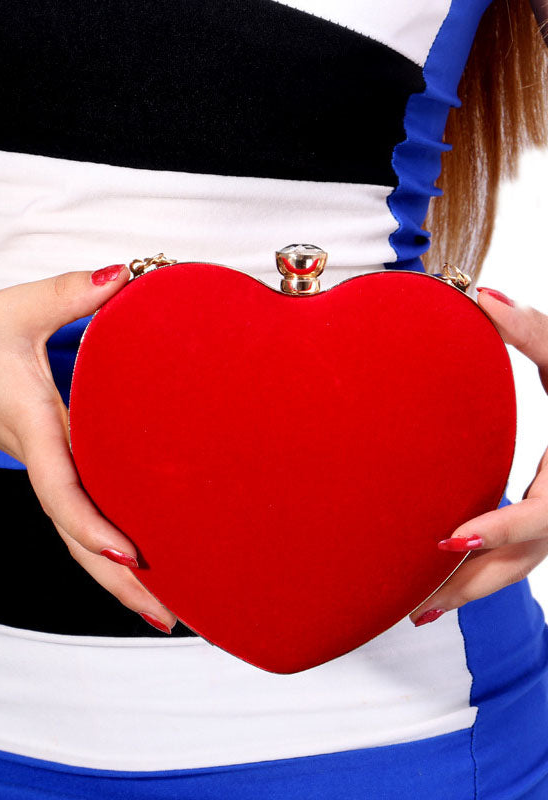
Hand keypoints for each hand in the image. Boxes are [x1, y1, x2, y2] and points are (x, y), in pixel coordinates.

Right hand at [0, 266, 176, 633]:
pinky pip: (79, 515)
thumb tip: (123, 278)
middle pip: (77, 534)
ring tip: (162, 609)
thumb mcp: (14, 309)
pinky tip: (136, 565)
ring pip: (78, 534)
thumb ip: (71, 293)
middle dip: (116, 580)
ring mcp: (45, 470)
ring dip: (114, 576)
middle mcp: (41, 460)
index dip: (91, 525)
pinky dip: (105, 548)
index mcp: (33, 428)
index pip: (60, 489)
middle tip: (165, 615)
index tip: (130, 553)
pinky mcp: (51, 467)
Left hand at [410, 286, 547, 625]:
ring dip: (471, 590)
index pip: (541, 516)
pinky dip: (482, 573)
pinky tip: (444, 581)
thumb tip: (482, 297)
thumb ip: (531, 330)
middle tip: (414, 603)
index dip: (499, 530)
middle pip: (520, 562)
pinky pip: (517, 558)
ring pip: (517, 569)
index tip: (449, 542)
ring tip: (417, 608)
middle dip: (470, 586)